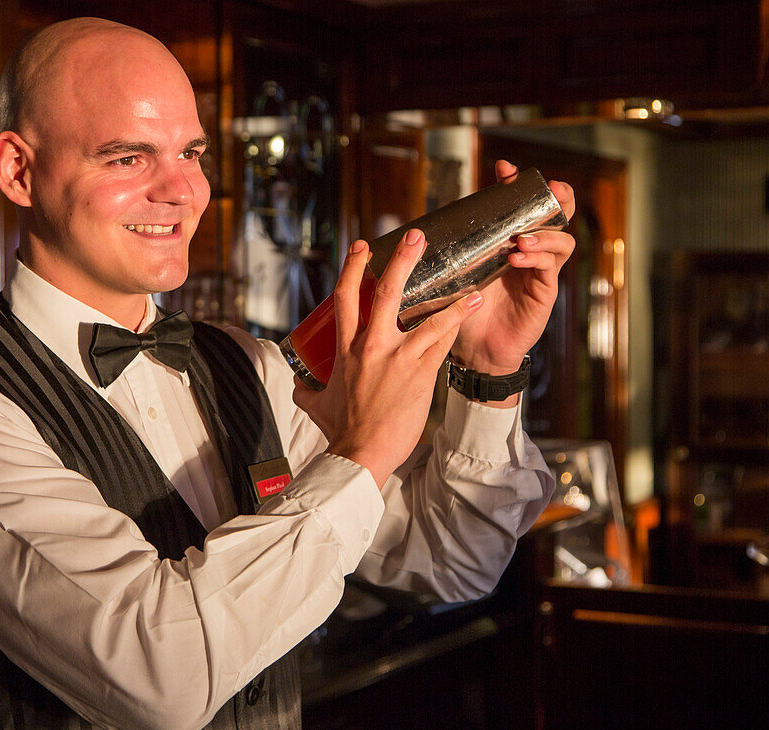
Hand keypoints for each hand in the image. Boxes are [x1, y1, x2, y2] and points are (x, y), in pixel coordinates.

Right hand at [293, 228, 483, 485]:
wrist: (361, 453)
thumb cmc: (340, 430)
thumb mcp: (315, 403)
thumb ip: (306, 389)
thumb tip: (297, 383)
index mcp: (345, 348)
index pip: (346, 297)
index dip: (353, 266)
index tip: (364, 246)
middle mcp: (372, 346)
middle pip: (387, 292)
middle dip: (402, 260)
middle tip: (416, 236)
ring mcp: (399, 358)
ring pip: (429, 317)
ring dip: (451, 297)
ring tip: (470, 282)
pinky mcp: (421, 374)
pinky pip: (443, 342)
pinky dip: (457, 324)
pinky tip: (470, 309)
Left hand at [450, 159, 576, 377]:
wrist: (475, 351)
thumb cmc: (464, 313)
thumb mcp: (453, 278)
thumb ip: (444, 258)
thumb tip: (410, 235)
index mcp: (507, 244)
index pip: (519, 207)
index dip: (515, 186)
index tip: (503, 169)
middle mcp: (528, 253)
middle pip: (555, 216)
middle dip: (556, 198)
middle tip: (549, 187)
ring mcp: (540, 272)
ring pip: (560, 240)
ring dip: (543, 234)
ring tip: (521, 238)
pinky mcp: (544, 292)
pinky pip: (550, 268)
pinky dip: (537, 259)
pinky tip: (518, 258)